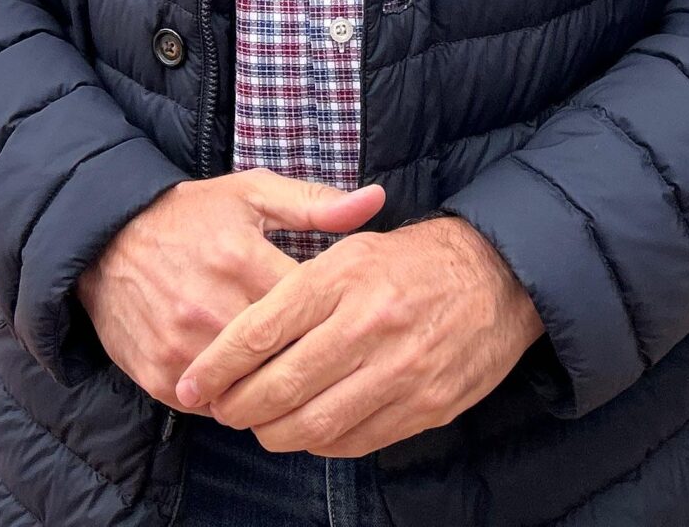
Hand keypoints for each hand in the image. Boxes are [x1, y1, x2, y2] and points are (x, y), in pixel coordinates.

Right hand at [78, 170, 382, 406]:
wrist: (105, 240)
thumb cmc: (189, 215)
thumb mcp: (251, 193)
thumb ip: (315, 202)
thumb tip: (376, 200)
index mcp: (241, 259)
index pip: (311, 313)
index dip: (335, 321)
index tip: (344, 320)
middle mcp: (210, 307)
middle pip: (284, 359)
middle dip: (309, 361)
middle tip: (324, 358)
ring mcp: (182, 346)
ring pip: (250, 391)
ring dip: (272, 389)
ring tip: (289, 374)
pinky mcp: (159, 375)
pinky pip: (213, 406)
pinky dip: (232, 400)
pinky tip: (246, 383)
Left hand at [177, 217, 542, 457]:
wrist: (497, 276)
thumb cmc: (409, 260)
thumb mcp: (350, 246)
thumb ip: (296, 285)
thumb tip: (240, 335)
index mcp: (342, 277)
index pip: (260, 329)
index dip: (217, 365)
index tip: (192, 382)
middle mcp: (368, 325)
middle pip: (281, 386)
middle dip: (239, 407)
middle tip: (220, 409)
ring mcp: (400, 370)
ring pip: (315, 423)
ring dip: (275, 433)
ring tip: (259, 425)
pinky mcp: (426, 405)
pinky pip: (356, 440)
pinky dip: (321, 441)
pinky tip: (308, 430)